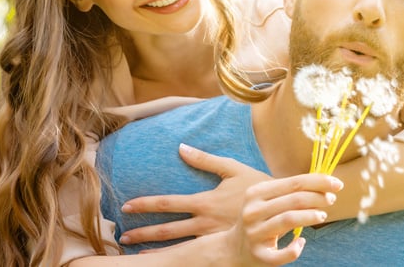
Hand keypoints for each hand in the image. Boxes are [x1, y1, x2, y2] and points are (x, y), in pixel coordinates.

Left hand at [119, 143, 271, 244]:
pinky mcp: (220, 245)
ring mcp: (211, 237)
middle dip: (143, 233)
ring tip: (137, 252)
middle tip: (122, 237)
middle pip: (167, 229)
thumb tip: (181, 148)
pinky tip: (168, 261)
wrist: (282, 209)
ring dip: (156, 249)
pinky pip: (195, 254)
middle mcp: (204, 222)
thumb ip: (205, 160)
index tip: (127, 207)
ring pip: (178, 246)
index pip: (168, 203)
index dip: (146, 204)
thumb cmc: (256, 185)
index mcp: (204, 202)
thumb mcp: (232, 168)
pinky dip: (179, 258)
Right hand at [229, 173, 342, 265]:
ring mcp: (254, 233)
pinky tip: (301, 242)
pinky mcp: (259, 254)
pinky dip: (295, 248)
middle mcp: (253, 211)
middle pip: (294, 200)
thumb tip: (325, 184)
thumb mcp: (267, 201)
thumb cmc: (260, 220)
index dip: (318, 182)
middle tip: (331, 199)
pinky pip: (282, 253)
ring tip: (322, 215)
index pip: (293, 182)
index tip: (337, 184)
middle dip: (318, 198)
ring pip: (289, 220)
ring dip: (310, 216)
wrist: (233, 248)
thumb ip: (290, 192)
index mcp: (256, 193)